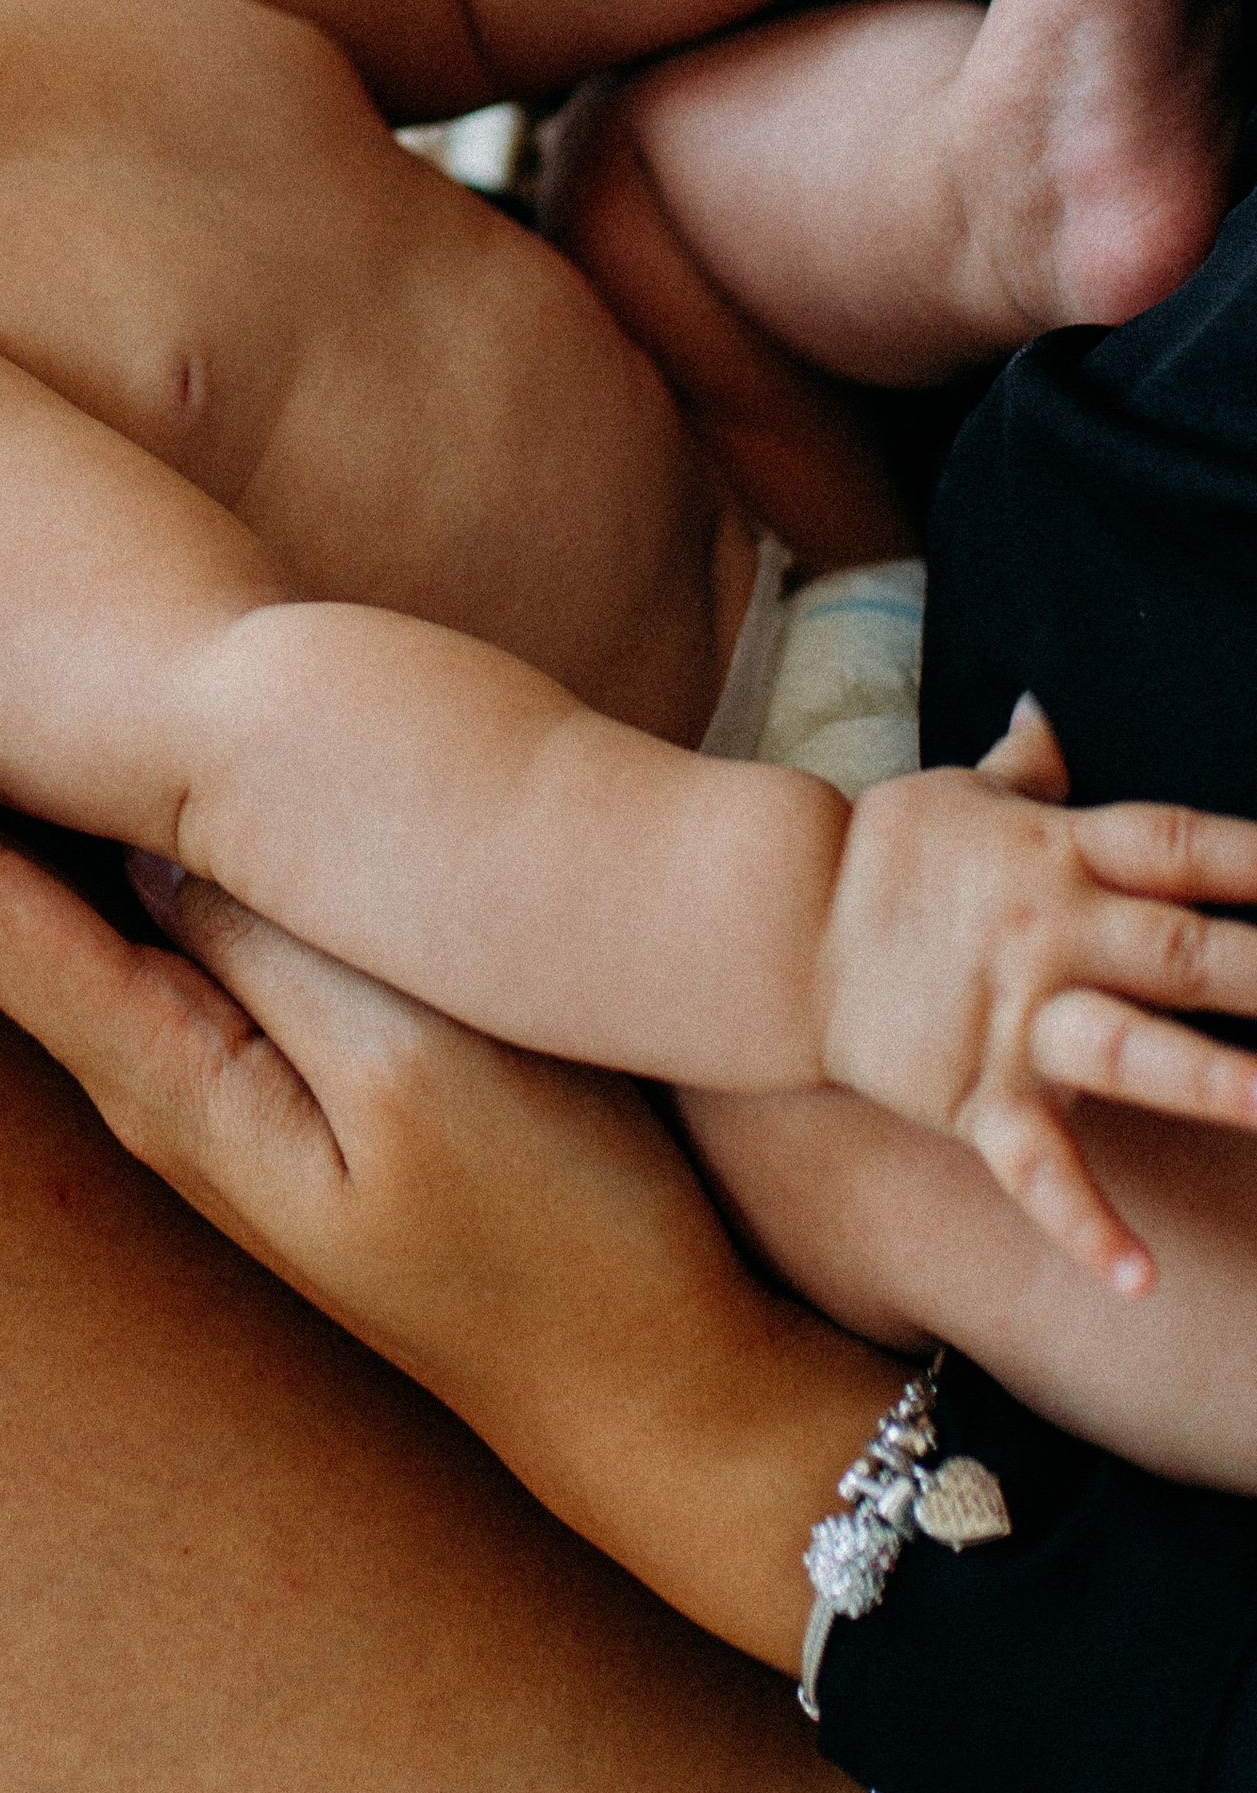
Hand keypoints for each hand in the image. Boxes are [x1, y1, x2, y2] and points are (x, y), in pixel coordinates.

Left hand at [0, 614, 902, 1667]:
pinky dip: (9, 816)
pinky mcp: (271, 1062)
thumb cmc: (566, 1234)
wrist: (663, 1392)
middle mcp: (144, 1066)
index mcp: (160, 1069)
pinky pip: (101, 912)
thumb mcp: (427, 1072)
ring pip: (3, 885)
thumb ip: (281, 941)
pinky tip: (2, 771)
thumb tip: (152, 827)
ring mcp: (201, 1068)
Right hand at [818, 695, 1256, 1289]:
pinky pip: (1036, 1167)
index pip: (1181, 844)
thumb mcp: (957, 792)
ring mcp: (1015, 1018)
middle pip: (1183, 950)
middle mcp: (1051, 932)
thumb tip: (1045, 707)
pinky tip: (1139, 1277)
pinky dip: (1083, 1223)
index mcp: (1059, 852)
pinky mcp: (977, 1095)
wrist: (775, 920)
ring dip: (1208, 1081)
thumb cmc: (880, 852)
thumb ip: (1026, 765)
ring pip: (1126, 1050)